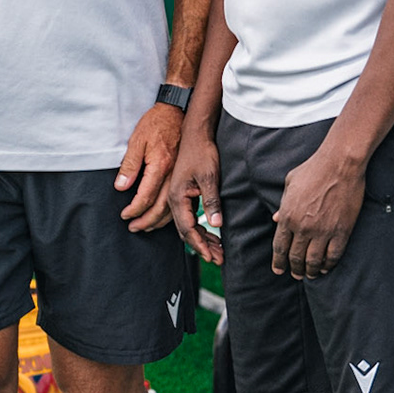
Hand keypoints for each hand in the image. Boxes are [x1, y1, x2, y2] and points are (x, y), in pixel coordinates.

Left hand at [115, 103, 183, 231]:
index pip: (145, 197)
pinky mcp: (184, 174)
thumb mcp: (136, 141)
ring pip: (173, 206)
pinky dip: (172, 212)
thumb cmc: (155, 124)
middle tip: (134, 228)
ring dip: (159, 220)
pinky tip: (164, 216)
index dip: (134, 209)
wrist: (176, 111)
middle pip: (161, 207)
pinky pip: (180, 199)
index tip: (125, 215)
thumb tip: (121, 187)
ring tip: (147, 227)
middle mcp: (172, 174)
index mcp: (160, 166)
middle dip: (146, 221)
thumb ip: (129, 165)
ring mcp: (181, 175)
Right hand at [167, 126, 223, 263]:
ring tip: (219, 251)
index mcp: (177, 197)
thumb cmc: (201, 152)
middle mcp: (174, 200)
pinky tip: (213, 235)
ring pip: (188, 226)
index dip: (200, 245)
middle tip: (218, 259)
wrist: (195, 133)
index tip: (212, 257)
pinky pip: (190, 217)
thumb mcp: (209, 176)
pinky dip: (201, 229)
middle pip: (186, 231)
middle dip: (202, 246)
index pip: (188, 229)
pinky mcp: (184, 194)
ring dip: (203, 239)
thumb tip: (216, 224)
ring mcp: (178, 197)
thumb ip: (211, 201)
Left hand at [272, 144, 365, 279]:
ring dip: (311, 271)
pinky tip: (326, 268)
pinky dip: (329, 264)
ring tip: (310, 275)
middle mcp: (303, 227)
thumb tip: (275, 218)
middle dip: (295, 269)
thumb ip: (282, 203)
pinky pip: (334, 255)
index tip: (278, 270)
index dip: (278, 262)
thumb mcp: (290, 183)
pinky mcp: (342, 231)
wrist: (340, 164)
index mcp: (287, 216)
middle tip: (296, 275)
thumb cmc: (313, 169)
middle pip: (296, 257)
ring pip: (314, 261)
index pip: (279, 247)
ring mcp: (323, 231)